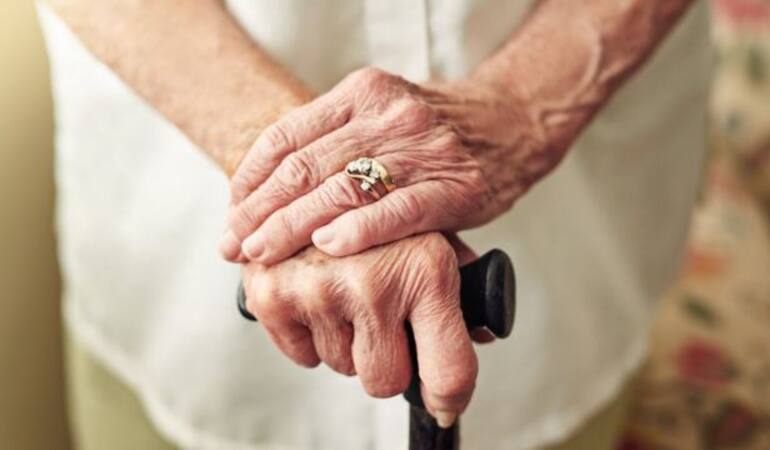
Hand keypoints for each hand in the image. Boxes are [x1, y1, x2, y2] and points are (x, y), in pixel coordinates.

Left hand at [220, 67, 555, 263]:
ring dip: (293, 226)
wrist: (512, 122)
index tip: (230, 213)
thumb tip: (271, 193)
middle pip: (306, 166)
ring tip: (262, 254)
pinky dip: (360, 229)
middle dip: (261, 210)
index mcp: (362, 93)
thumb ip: (334, 142)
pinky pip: (399, 209)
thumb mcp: (381, 117)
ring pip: (343, 188)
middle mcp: (388, 114)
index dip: (250, 178)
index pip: (288, 136)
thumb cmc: (436, 131)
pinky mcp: (455, 186)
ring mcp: (423, 149)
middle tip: (232, 245)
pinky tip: (328, 247)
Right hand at [242, 232, 478, 426]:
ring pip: (342, 366)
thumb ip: (462, 288)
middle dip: (386, 359)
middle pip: (386, 381)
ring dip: (346, 341)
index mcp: (428, 270)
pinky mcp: (272, 294)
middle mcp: (374, 282)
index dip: (447, 396)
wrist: (312, 168)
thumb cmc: (383, 210)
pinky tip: (316, 294)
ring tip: (345, 292)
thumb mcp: (434, 237)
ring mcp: (320, 289)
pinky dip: (309, 335)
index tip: (443, 405)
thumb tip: (485, 332)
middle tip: (382, 321)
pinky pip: (302, 356)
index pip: (448, 370)